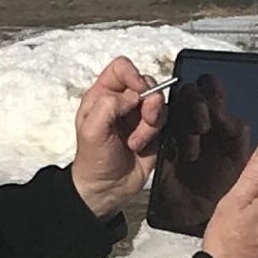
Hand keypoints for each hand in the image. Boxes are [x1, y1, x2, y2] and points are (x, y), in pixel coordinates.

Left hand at [71, 56, 164, 217]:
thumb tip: (134, 95)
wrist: (106, 189)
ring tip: (136, 141)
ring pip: (158, 102)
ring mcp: (138, 116)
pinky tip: (141, 146)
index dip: (133, 74)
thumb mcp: (91, 130)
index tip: (138, 91)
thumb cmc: (93, 161)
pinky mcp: (153, 131)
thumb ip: (109, 104)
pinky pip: (165, 120)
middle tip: (141, 119)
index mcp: (102, 95)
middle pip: (146, 83)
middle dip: (148, 102)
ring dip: (151, 122)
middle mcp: (122, 102)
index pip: (121, 68)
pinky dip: (155, 133)